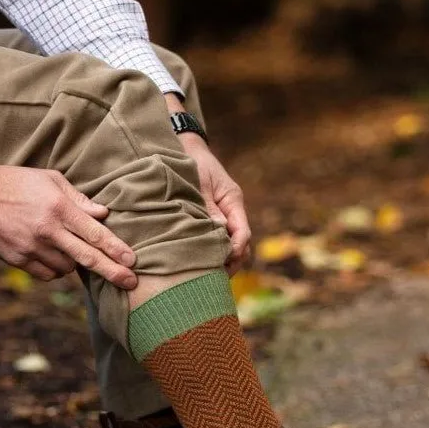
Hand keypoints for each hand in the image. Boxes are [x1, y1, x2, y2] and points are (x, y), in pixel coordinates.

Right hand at [0, 155, 137, 287]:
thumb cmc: (17, 182)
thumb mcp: (50, 180)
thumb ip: (78, 199)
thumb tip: (103, 214)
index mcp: (59, 208)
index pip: (95, 233)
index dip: (116, 249)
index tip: (133, 261)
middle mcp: (47, 230)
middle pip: (87, 257)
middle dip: (112, 272)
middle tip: (131, 283)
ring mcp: (31, 247)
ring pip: (67, 268)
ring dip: (75, 264)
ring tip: (67, 248)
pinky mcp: (17, 259)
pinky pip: (47, 274)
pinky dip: (55, 269)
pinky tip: (53, 256)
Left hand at [164, 95, 251, 274]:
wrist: (185, 148)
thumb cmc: (191, 162)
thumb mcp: (199, 183)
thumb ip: (207, 206)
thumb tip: (218, 230)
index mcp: (233, 200)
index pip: (243, 232)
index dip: (235, 249)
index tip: (224, 260)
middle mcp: (232, 211)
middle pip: (241, 244)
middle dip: (231, 262)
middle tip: (214, 279)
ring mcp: (225, 216)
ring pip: (232, 246)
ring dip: (223, 261)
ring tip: (207, 277)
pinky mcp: (214, 220)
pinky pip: (219, 241)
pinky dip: (214, 253)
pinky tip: (201, 265)